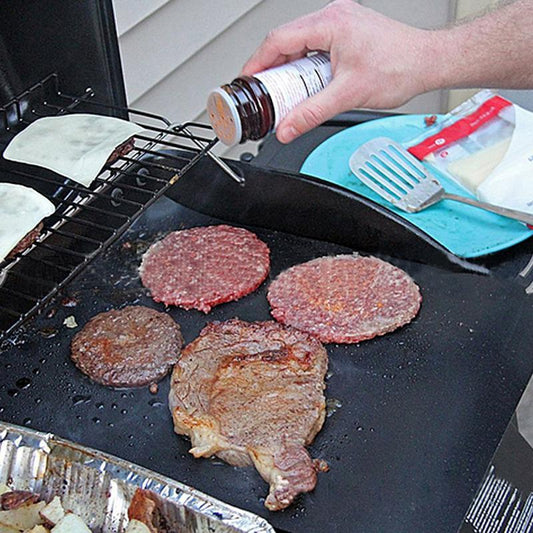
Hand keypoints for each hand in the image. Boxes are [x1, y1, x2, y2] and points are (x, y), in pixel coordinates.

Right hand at [241, 0, 436, 142]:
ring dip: (291, 70)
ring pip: (300, 45)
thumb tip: (288, 128)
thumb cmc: (399, 67)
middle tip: (268, 95)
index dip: (258, 63)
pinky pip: (314, 47)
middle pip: (286, 41)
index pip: (278, 40)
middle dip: (273, 70)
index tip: (249, 82)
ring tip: (289, 93)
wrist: (426, 62)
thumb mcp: (348, 95)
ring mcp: (339, 22)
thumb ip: (312, 113)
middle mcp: (333, 16)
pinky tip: (308, 84)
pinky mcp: (346, 32)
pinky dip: (306, 67)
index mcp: (330, 23)